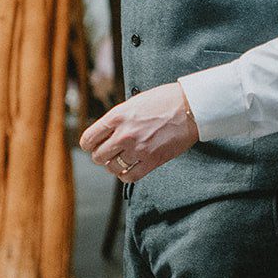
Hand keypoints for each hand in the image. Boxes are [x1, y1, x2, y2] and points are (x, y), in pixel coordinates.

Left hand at [79, 82, 199, 182]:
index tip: (91, 146)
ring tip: (117, 161)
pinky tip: (127, 171)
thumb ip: (118, 118)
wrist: (190, 108)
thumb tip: (107, 132)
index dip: (87, 144)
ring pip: (112, 167)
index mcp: (117, 117)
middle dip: (100, 156)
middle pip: (98, 155)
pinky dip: (125, 176)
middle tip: (106, 154)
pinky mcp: (152, 160)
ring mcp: (138, 149)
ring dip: (112, 166)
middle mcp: (124, 134)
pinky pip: (130, 176)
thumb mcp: (133, 103)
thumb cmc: (163, 101)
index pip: (89, 138)